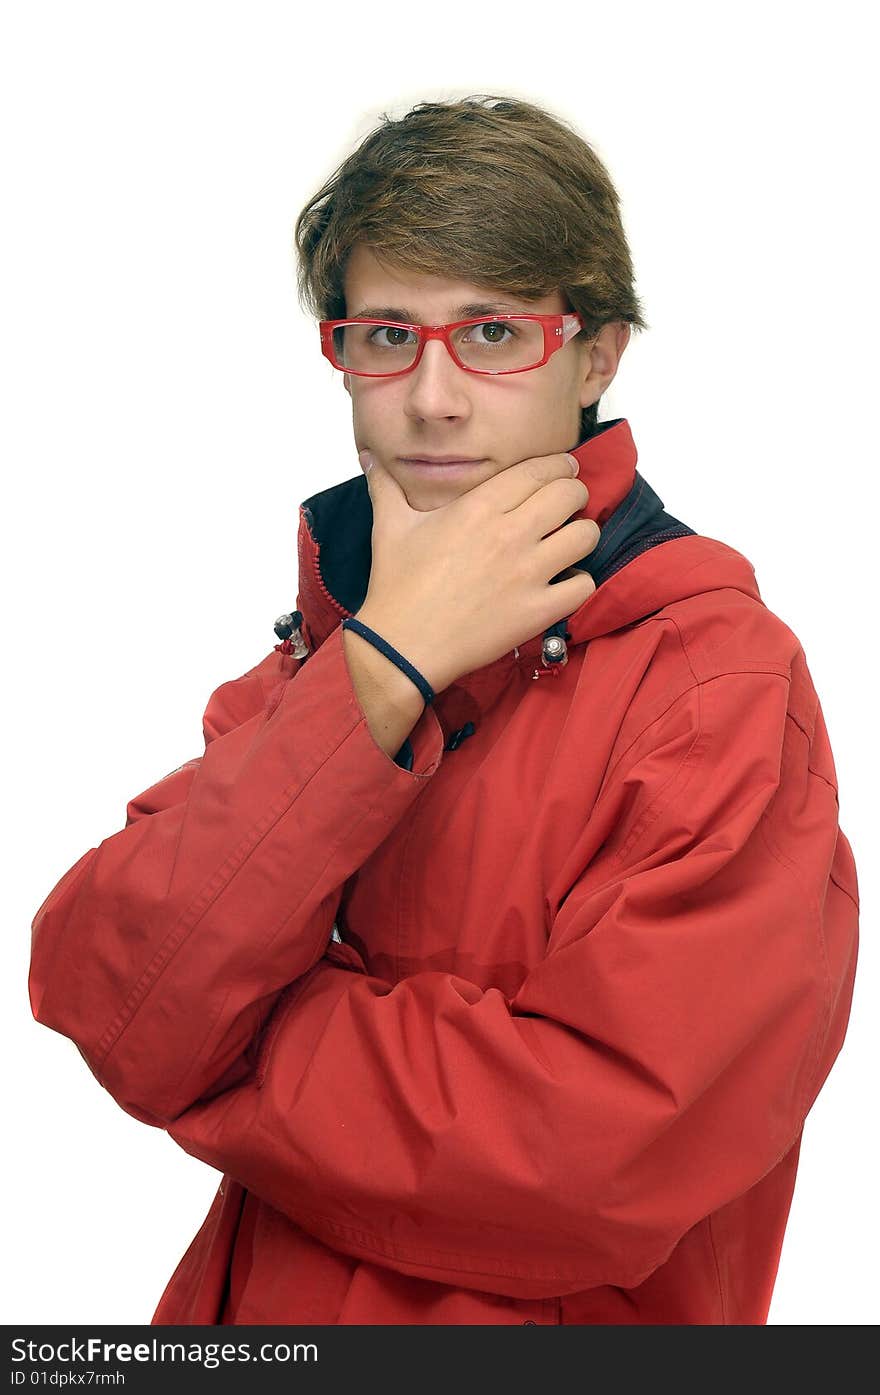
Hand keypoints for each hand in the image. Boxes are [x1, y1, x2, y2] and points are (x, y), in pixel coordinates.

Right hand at [355, 450, 599, 695]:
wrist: (402, 646)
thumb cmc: (396, 586)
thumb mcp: (389, 527)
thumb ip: (385, 486)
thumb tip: (368, 457)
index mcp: (479, 507)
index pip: (539, 470)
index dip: (558, 465)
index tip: (563, 468)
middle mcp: (509, 534)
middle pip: (570, 495)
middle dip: (573, 495)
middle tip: (566, 506)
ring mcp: (527, 573)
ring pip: (586, 536)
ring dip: (581, 535)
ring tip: (567, 543)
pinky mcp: (537, 610)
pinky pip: (583, 585)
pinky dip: (578, 582)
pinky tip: (562, 583)